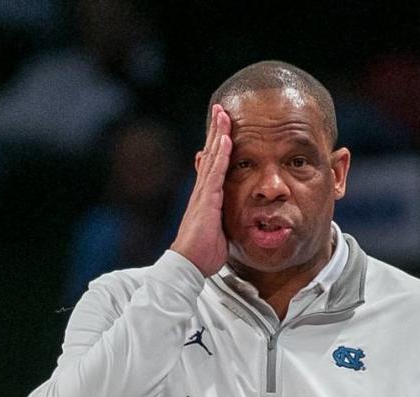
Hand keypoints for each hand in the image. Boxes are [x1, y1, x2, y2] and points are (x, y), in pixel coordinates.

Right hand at [170, 104, 230, 276]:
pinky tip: (226, 138)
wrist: (189, 265)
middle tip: (221, 109)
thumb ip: (224, 220)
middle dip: (216, 131)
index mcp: (206, 198)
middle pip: (211, 154)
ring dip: (219, 134)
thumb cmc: (203, 254)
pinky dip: (221, 154)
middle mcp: (202, 191)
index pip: (213, 166)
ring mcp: (203, 194)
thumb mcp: (218, 232)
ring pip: (213, 157)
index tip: (223, 129)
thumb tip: (230, 219)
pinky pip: (216, 172)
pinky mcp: (206, 200)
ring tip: (223, 113)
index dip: (218, 146)